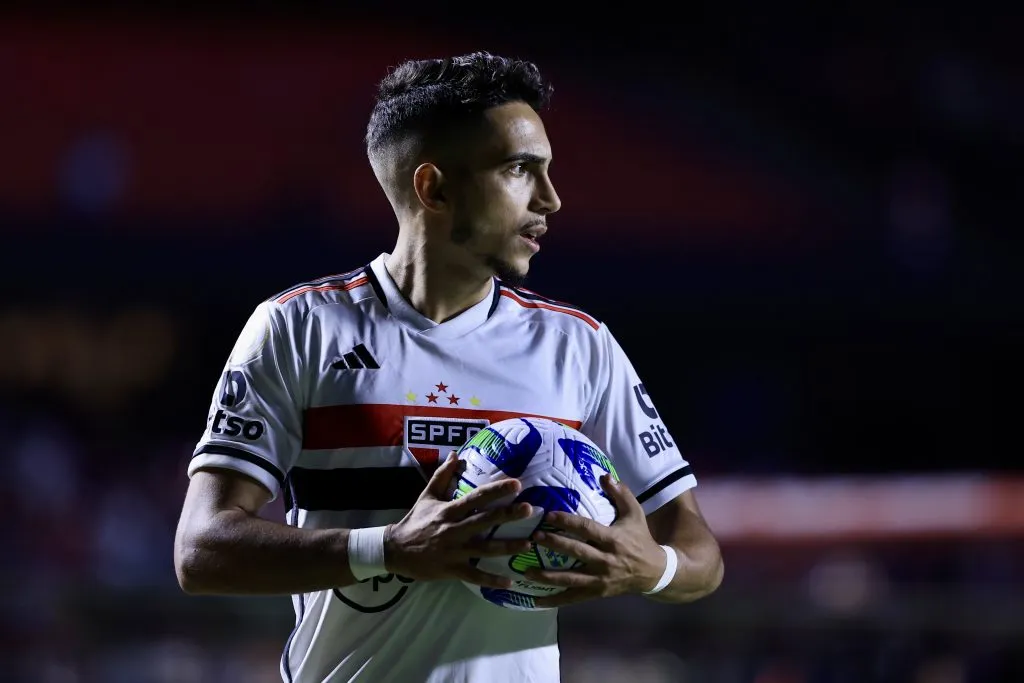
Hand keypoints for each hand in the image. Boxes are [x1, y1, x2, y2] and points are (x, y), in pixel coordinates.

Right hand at [384, 452, 534, 588]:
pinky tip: (509, 582)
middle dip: (507, 515)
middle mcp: (453, 529)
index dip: (496, 490)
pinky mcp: (451, 569)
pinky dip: (491, 580)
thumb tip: (455, 454)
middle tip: (529, 509)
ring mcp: (453, 551)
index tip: (516, 484)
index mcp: (449, 510)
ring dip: (507, 547)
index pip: (476, 497)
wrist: (394, 550)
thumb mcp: (427, 496)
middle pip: (484, 521)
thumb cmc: (415, 521)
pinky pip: (474, 576)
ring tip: (528, 544)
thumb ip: (442, 475)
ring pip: (484, 549)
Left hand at [525, 474, 665, 607]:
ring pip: (571, 579)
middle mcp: (606, 560)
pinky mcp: (597, 593)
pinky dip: (555, 600)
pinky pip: (573, 598)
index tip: (549, 516)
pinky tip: (536, 601)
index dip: (568, 522)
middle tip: (533, 537)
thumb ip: (621, 493)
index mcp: (613, 539)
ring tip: (526, 571)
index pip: (587, 529)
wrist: (655, 572)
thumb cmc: (641, 539)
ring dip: (547, 576)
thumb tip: (604, 475)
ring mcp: (600, 579)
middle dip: (554, 545)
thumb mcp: (635, 513)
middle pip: (576, 552)